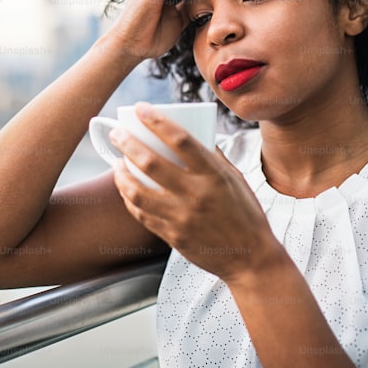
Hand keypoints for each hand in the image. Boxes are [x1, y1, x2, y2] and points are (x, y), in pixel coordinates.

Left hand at [109, 103, 283, 282]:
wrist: (250, 259)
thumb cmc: (246, 214)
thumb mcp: (236, 179)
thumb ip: (214, 157)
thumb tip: (196, 135)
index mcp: (214, 175)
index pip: (181, 140)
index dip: (156, 121)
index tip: (140, 109)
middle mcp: (196, 194)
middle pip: (151, 162)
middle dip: (127, 143)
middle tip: (117, 133)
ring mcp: (181, 217)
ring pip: (137, 191)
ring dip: (121, 173)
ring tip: (116, 163)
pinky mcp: (172, 236)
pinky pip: (141, 214)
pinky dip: (129, 198)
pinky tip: (126, 188)